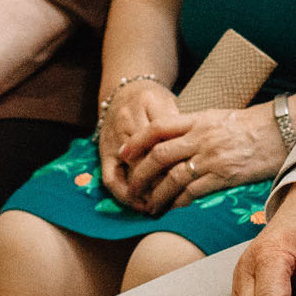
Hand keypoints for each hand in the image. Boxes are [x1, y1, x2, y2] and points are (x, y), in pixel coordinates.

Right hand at [96, 79, 178, 206]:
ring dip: (146, 192)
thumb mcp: (169, 103)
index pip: (166, 140)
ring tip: (160, 206)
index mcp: (149, 105)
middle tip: (180, 198)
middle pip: (148, 159)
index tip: (193, 178)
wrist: (124, 89)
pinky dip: (123, 194)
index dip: (178, 163)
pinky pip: (109, 178)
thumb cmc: (152, 99)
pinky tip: (138, 204)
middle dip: (164, 181)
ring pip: (131, 171)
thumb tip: (190, 154)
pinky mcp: (103, 152)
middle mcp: (127, 122)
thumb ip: (178, 124)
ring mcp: (113, 139)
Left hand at [118, 105, 287, 211]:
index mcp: (198, 120)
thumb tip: (175, 142)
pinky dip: (178, 201)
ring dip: (157, 194)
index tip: (123, 153)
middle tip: (132, 187)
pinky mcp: (224, 176)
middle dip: (141, 173)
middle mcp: (201, 137)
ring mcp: (212, 157)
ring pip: (173, 177)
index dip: (136, 141)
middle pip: (159, 155)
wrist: (282, 130)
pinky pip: (193, 192)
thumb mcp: (218, 118)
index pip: (158, 128)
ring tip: (149, 205)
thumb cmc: (252, 125)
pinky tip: (173, 207)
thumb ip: (195, 128)